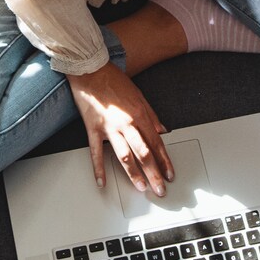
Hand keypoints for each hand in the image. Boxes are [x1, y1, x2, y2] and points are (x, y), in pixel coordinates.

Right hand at [70, 63, 174, 197]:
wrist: (90, 70)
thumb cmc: (113, 80)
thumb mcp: (139, 95)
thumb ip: (152, 115)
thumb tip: (163, 130)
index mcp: (140, 115)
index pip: (156, 143)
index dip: (165, 161)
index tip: (170, 174)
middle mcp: (127, 123)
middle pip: (144, 154)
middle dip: (154, 173)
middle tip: (160, 189)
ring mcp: (109, 128)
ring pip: (125, 156)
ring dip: (134, 174)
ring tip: (141, 188)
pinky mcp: (93, 129)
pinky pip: (96, 153)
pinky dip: (99, 169)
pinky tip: (103, 182)